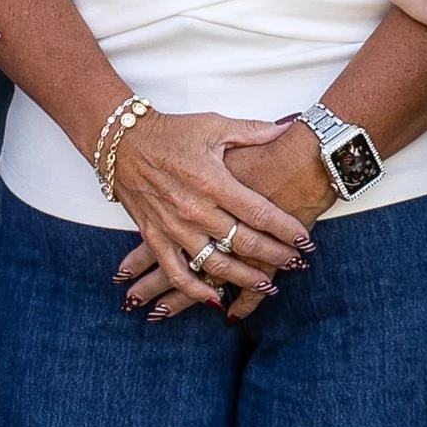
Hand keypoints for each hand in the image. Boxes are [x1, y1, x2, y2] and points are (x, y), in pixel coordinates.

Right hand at [111, 108, 312, 316]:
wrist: (122, 141)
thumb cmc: (169, 132)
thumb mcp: (214, 125)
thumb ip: (252, 131)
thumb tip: (286, 129)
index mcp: (213, 181)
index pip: (260, 214)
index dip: (287, 230)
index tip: (305, 241)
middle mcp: (195, 209)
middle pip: (244, 243)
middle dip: (275, 256)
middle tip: (295, 264)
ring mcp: (174, 227)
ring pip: (216, 264)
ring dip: (244, 278)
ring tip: (267, 284)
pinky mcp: (155, 237)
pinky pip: (178, 273)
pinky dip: (197, 291)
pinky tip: (216, 300)